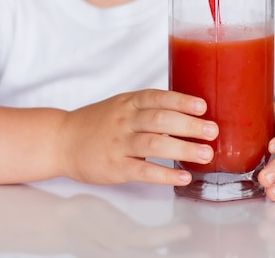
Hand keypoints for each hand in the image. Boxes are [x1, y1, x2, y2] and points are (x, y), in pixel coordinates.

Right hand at [58, 89, 218, 185]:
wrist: (61, 140)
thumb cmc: (97, 123)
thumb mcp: (121, 106)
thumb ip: (149, 108)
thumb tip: (188, 113)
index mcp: (128, 102)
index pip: (157, 97)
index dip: (181, 101)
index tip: (202, 106)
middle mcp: (124, 120)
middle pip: (160, 120)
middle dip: (190, 125)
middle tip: (212, 131)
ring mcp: (118, 143)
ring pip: (155, 143)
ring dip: (183, 148)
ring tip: (206, 154)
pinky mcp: (114, 166)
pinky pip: (143, 170)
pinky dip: (166, 174)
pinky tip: (183, 177)